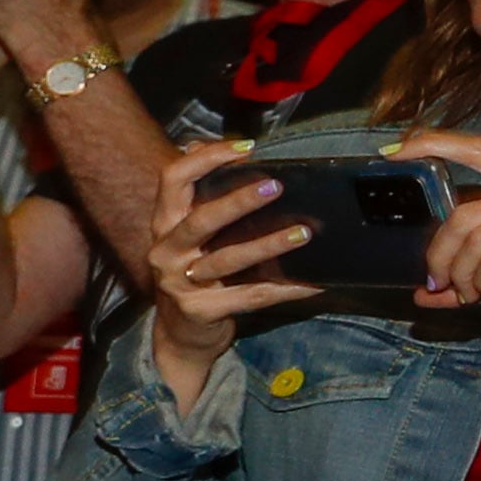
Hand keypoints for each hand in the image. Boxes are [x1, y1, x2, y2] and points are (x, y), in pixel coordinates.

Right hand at [138, 135, 308, 409]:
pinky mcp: (201, 311)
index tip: (246, 148)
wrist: (181, 332)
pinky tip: (315, 282)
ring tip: (303, 233)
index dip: (205, 159)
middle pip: (200, 220)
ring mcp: (181, 282)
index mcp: (165, 223)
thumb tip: (228, 148)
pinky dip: (286, 289)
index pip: (173, 179)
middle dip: (238, 202)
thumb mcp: (190, 232)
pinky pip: (251, 297)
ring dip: (268, 245)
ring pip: (227, 260)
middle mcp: (167, 250)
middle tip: (277, 186)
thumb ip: (203, 194)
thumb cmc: (195, 270)